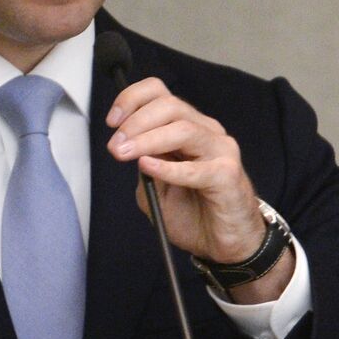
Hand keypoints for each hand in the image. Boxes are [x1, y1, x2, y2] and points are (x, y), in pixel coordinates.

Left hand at [106, 78, 291, 301]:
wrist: (224, 245)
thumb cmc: (193, 212)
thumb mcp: (155, 187)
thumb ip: (143, 164)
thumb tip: (126, 146)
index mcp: (186, 126)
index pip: (159, 93)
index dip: (131, 99)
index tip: (111, 121)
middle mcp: (205, 131)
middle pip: (169, 106)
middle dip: (135, 122)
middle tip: (114, 146)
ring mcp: (219, 150)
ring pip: (183, 129)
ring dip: (147, 140)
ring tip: (124, 154)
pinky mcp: (227, 175)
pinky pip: (196, 168)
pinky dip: (169, 167)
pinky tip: (148, 167)